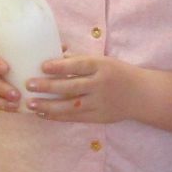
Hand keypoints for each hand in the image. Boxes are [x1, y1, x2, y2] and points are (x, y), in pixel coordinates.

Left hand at [25, 54, 142, 124]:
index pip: (79, 65)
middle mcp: (101, 85)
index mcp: (102, 66)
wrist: (141, 95)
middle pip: (72, 86)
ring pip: (71, 106)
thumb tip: (54, 54)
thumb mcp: (102, 61)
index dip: (61, 66)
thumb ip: (79, 60)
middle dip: (49, 87)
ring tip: (31, 104)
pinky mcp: (99, 117)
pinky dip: (57, 116)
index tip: (43, 66)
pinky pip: (75, 117)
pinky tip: (42, 113)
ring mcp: (100, 103)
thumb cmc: (117, 73)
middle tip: (29, 85)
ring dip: (49, 105)